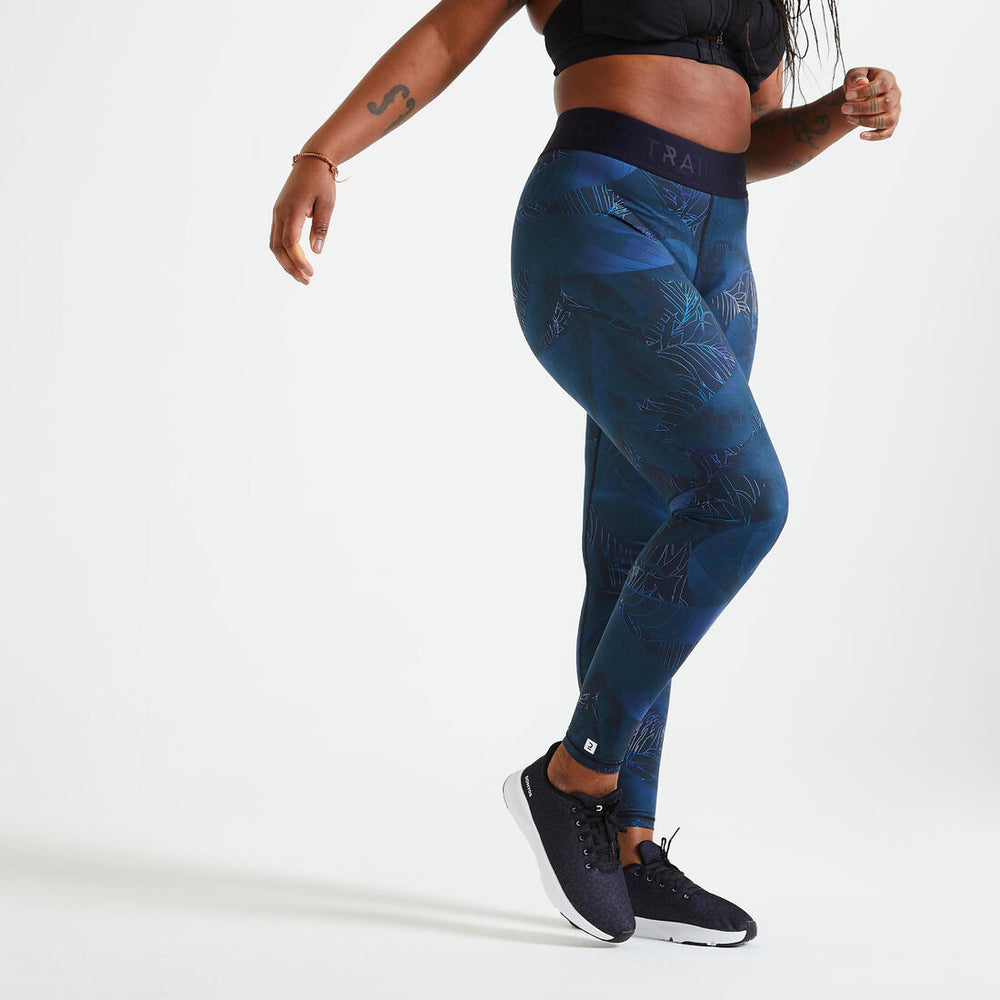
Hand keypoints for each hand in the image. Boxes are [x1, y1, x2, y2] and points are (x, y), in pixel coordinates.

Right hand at [270, 158, 336, 284]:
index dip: (298, 260)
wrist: (311, 161)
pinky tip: (295, 262)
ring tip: (301, 276)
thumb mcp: (327, 204)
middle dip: (290, 267)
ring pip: (274, 245)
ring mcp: (276, 213)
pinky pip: (276, 238)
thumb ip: (321, 227)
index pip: (290, 243)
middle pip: (278, 248)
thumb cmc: (321, 182)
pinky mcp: (278, 214)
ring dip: (285, 263)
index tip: (311, 272)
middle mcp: (279, 213)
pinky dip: (283, 253)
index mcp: (291, 210)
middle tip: (307, 281)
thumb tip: (316, 251)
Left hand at [840, 67, 901, 140]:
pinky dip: (875, 136)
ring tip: (849, 118)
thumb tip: (861, 83)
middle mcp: (895, 94)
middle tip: (844, 108)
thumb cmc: (858, 83)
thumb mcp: (854, 75)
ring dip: (867, 121)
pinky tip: (861, 135)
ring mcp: (895, 110)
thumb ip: (856, 76)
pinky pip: (887, 133)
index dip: (865, 91)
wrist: (859, 96)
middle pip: (886, 103)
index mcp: (888, 79)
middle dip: (862, 108)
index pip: (882, 85)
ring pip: (888, 120)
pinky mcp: (891, 124)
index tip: (847, 95)